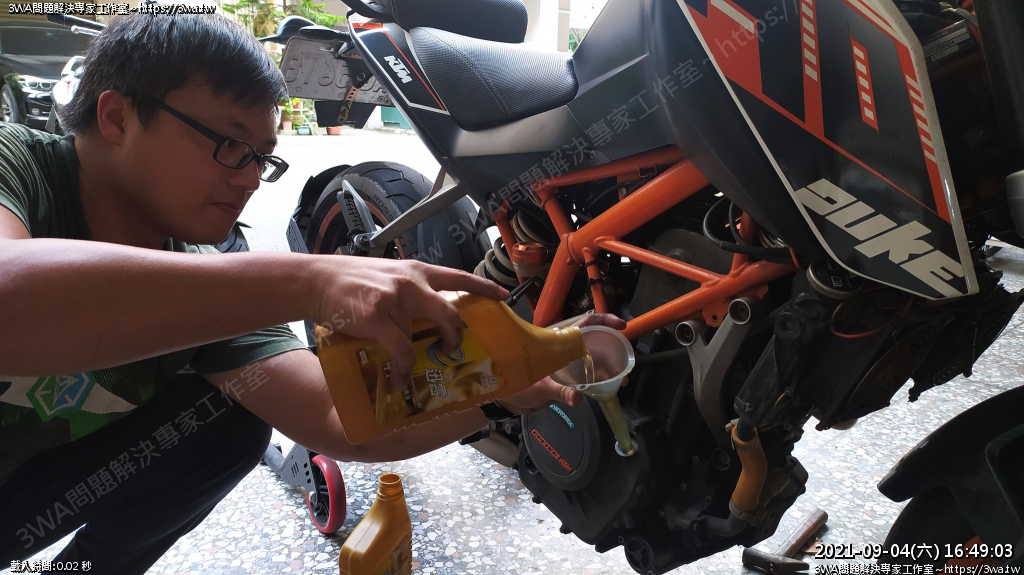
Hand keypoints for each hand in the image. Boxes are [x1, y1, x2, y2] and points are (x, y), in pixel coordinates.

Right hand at [307, 257, 508, 387]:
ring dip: (423, 359)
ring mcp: (395, 300)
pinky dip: (402, 370)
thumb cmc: (349, 280)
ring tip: (416, 372)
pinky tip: (400, 380)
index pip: (458, 276)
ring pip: (423, 336)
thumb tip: (426, 314)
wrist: (316, 280)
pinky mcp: (378, 318)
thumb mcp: (386, 275)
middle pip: (451, 311)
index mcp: (415, 271)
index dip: (484, 287)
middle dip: (457, 335)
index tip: (504, 296)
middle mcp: (411, 283)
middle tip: (454, 348)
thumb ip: (409, 290)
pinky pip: (400, 351)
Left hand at [498, 313, 628, 414]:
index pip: (584, 324)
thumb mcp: (539, 387)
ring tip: (622, 380)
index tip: (621, 325)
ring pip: (596, 357)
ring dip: (611, 366)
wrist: (509, 402)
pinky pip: (591, 372)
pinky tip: (611, 386)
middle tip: (625, 364)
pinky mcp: (570, 376)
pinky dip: (603, 377)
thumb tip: (578, 397)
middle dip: (614, 348)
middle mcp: (566, 348)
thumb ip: (559, 392)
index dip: (604, 321)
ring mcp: (569, 362)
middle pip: (596, 340)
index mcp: (558, 342)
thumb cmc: (517, 386)